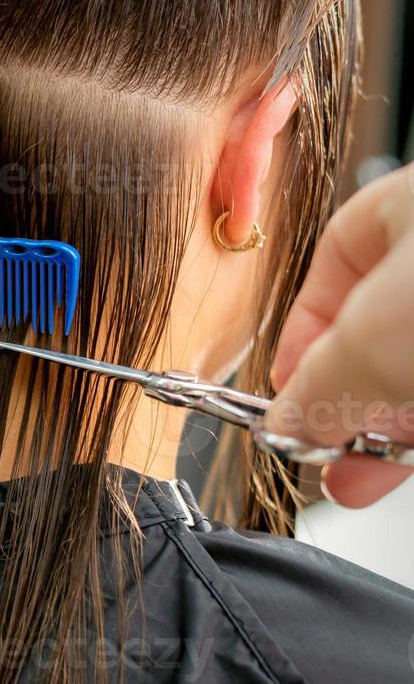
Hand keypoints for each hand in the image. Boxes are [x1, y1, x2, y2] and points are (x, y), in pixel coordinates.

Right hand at [264, 163, 413, 507]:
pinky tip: (403, 464)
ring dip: (386, 433)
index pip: (338, 263)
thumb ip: (320, 384)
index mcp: (410, 206)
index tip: (286, 392)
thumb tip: (282, 425)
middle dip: (346, 403)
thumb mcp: (374, 334)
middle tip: (323, 453)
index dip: (304, 334)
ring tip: (361, 477)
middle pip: (380, 329)